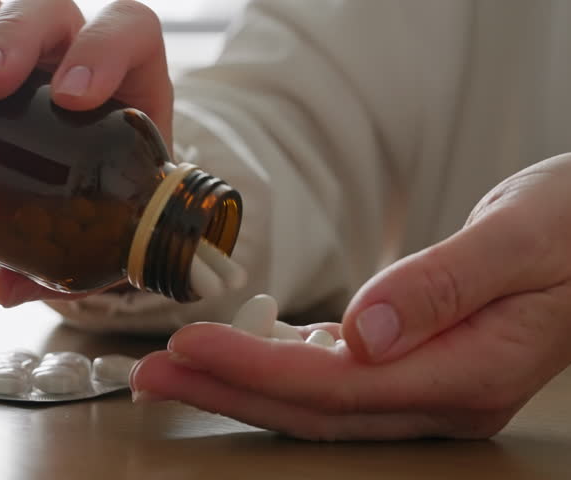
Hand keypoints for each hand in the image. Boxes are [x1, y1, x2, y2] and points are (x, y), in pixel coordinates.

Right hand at [0, 0, 172, 306]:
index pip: (128, 32)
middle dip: (14, 38)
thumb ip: (75, 260)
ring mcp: (27, 50)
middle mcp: (75, 52)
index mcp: (129, 81)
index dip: (103, 48)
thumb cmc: (113, 201)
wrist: (94, 190)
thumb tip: (8, 289)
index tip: (72, 97)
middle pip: (49, 12)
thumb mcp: (109, 229)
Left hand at [131, 153, 570, 439]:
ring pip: (318, 402)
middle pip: (316, 409)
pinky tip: (241, 357)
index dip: (258, 371)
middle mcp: (446, 398)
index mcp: (472, 372)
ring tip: (174, 367)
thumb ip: (444, 285)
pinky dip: (280, 371)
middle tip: (151, 375)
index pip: (341, 387)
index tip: (191, 344)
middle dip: (227, 391)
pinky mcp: (419, 370)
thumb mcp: (520, 236)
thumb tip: (364, 333)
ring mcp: (432, 391)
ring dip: (241, 384)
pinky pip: (337, 382)